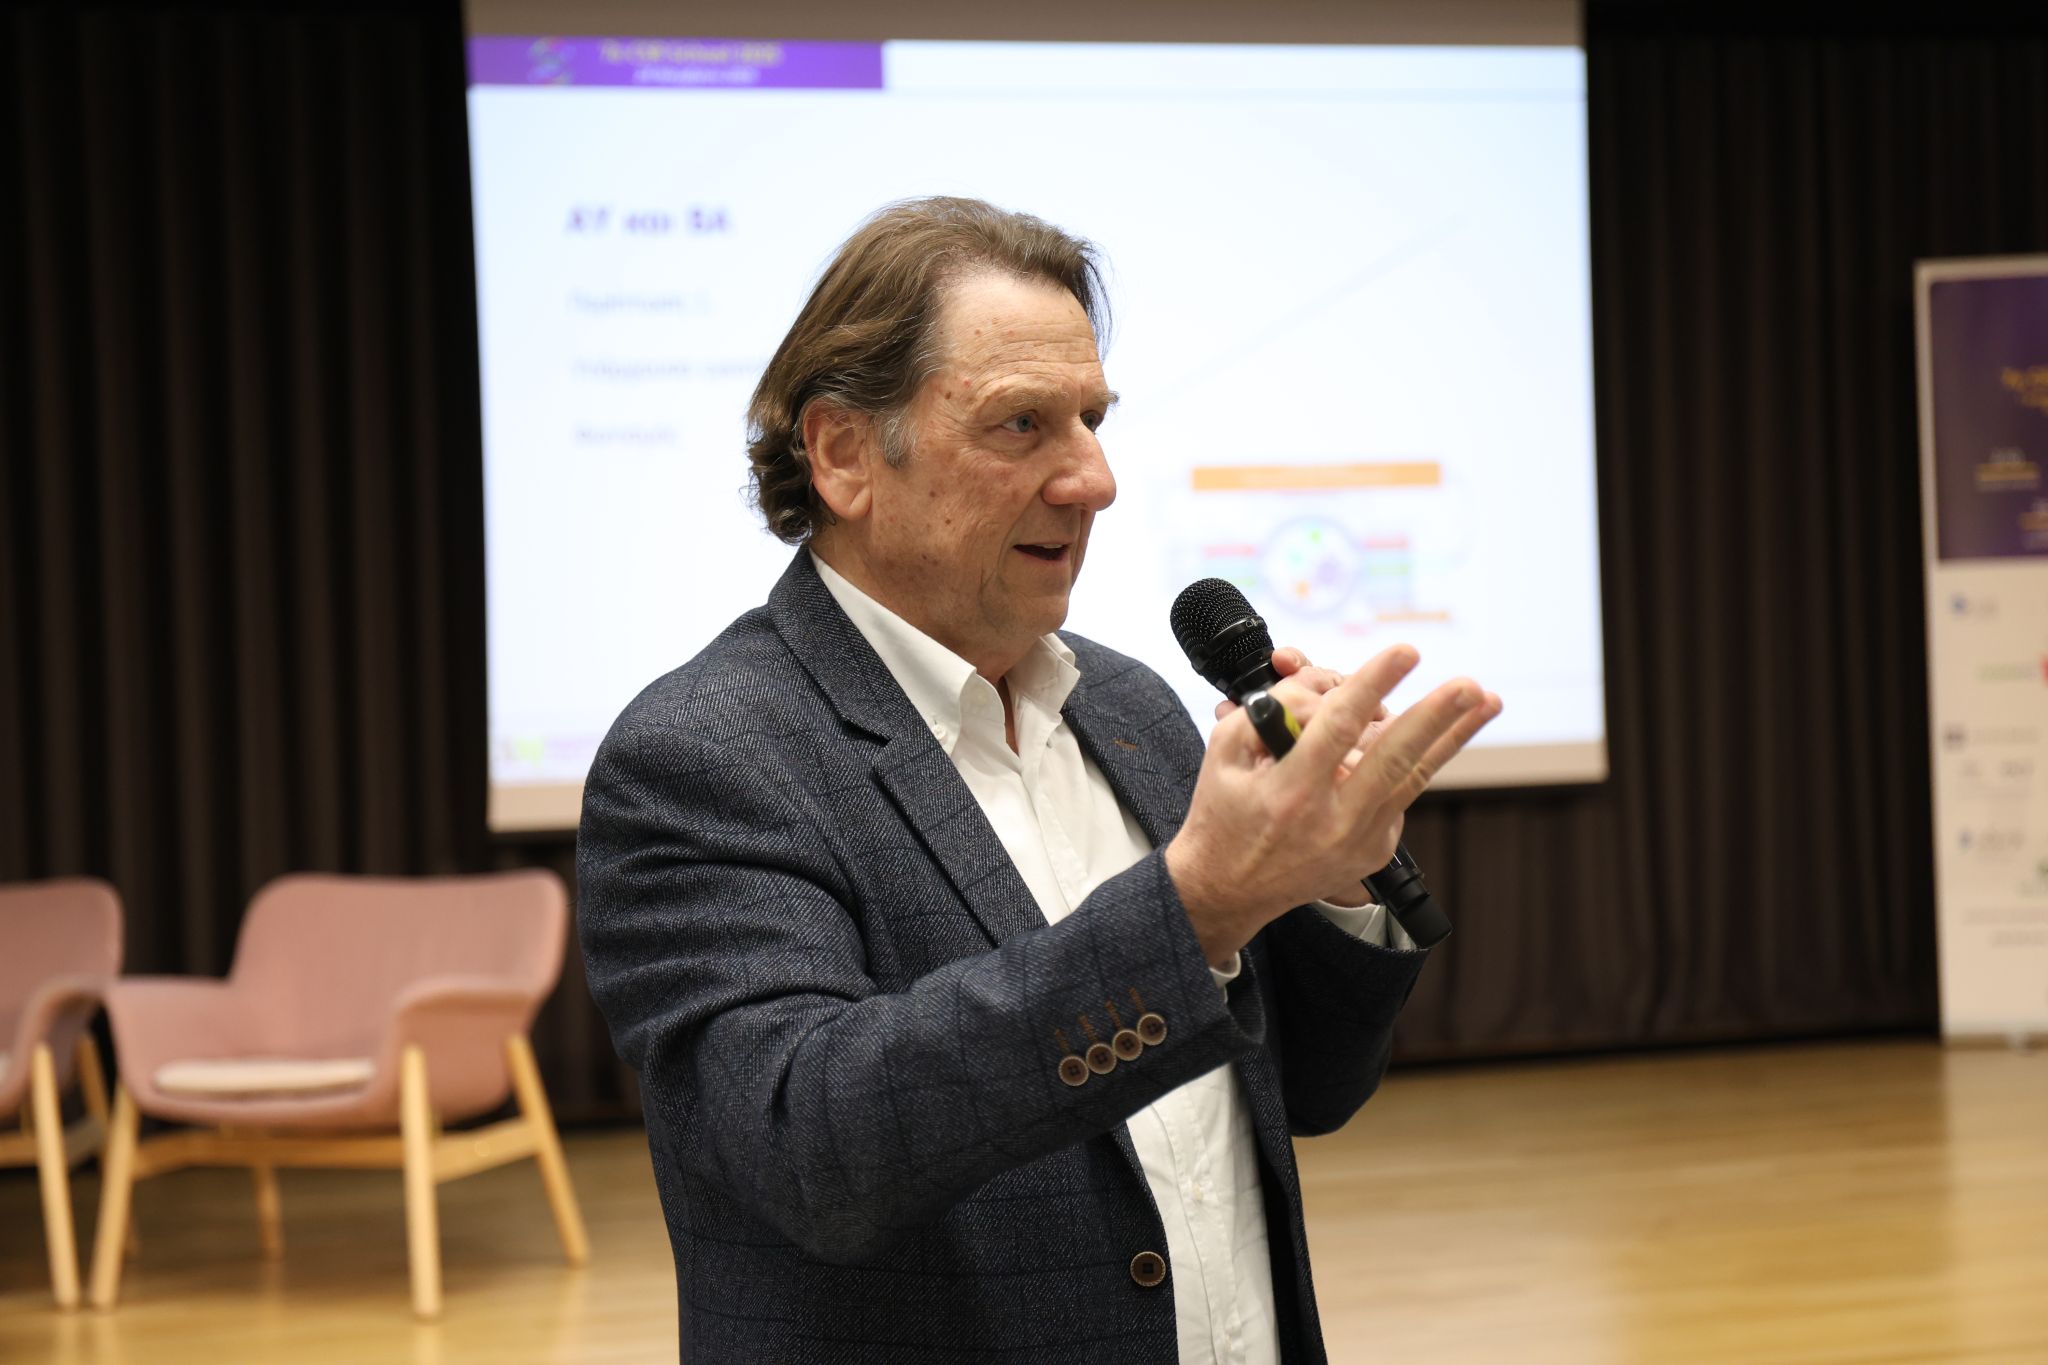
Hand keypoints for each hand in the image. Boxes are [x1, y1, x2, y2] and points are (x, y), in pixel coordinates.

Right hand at [1165, 645, 1501, 966]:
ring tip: (1487, 701)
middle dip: (1435, 717)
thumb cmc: (1224, 814)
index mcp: (1289, 793)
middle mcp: (1331, 821)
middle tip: (1468, 686)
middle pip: (1392, 759)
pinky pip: (1398, 792)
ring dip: (1454, 735)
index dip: (1373, 684)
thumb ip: (1267, 713)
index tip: (1403, 652)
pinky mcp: (1376, 850)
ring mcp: (1360, 840)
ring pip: (1414, 776)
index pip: (1337, 727)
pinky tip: (1418, 737)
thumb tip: (1321, 690)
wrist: (1230, 889)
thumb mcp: (1223, 754)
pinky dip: (1408, 761)